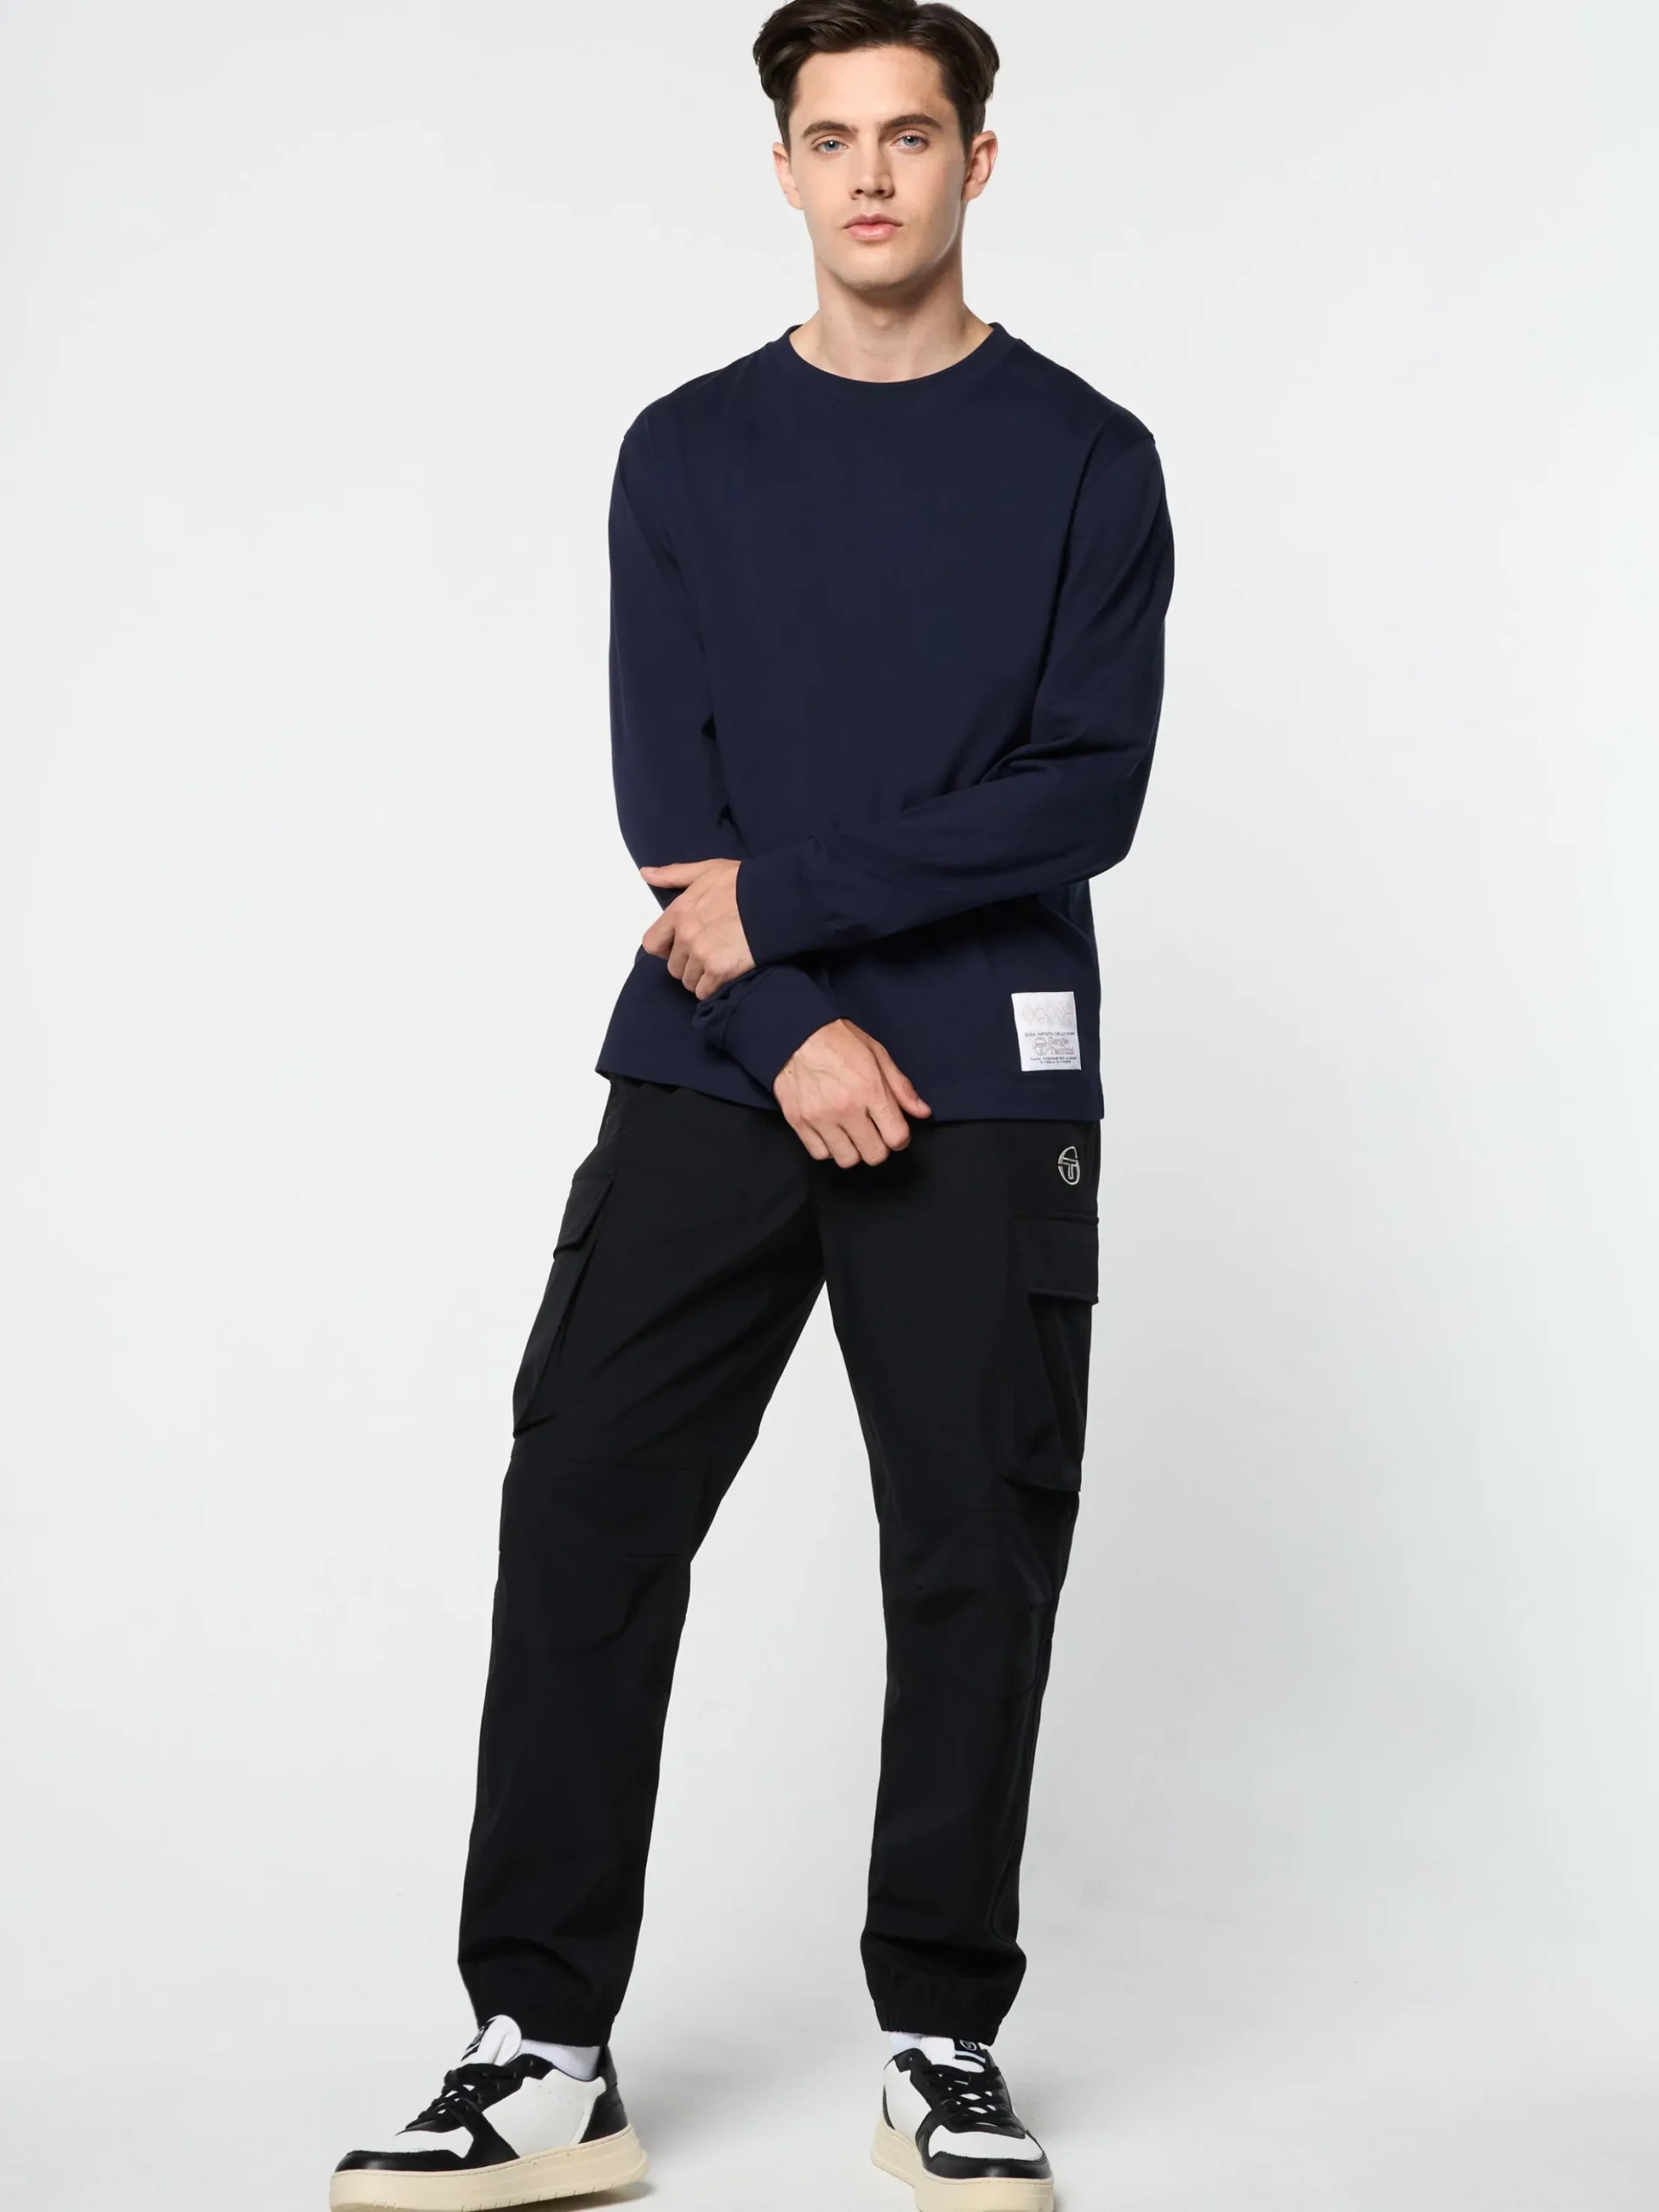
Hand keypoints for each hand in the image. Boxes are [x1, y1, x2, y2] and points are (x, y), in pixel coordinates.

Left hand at [639, 859, 752, 997]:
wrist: (775, 899)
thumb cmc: (743, 882)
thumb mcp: (706, 871)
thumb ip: (674, 875)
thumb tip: (645, 874)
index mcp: (679, 912)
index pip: (652, 944)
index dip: (665, 949)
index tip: (681, 946)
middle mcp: (686, 935)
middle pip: (673, 967)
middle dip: (688, 965)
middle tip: (709, 955)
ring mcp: (702, 954)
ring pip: (689, 981)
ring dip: (701, 978)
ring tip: (720, 964)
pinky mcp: (720, 970)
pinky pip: (705, 991)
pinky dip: (714, 988)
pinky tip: (727, 975)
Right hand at [774, 1019, 930, 1166]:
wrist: (795, 1032)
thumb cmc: (838, 1039)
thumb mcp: (877, 1054)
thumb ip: (901, 1087)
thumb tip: (923, 1112)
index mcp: (870, 1089)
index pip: (896, 1137)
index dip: (900, 1138)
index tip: (894, 1132)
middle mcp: (846, 1108)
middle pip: (874, 1155)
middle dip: (879, 1147)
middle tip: (873, 1132)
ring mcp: (820, 1117)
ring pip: (847, 1159)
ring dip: (854, 1150)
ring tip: (851, 1133)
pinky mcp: (798, 1122)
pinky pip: (820, 1153)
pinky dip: (829, 1148)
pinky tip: (831, 1132)